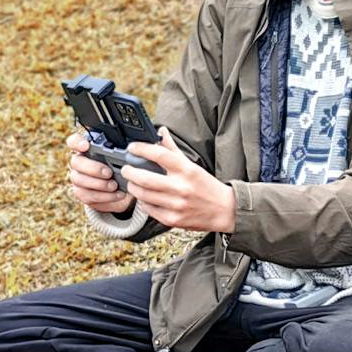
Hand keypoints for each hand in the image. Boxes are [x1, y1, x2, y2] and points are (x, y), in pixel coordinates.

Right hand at [67, 129, 132, 213]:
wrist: (122, 189)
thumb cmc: (121, 168)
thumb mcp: (124, 158)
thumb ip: (123, 152)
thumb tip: (134, 150)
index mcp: (88, 149)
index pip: (74, 141)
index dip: (77, 142)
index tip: (86, 146)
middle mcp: (79, 162)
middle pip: (76, 162)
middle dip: (93, 168)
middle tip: (109, 173)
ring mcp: (78, 178)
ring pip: (79, 180)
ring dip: (99, 184)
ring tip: (114, 185)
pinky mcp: (82, 193)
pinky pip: (87, 195)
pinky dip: (104, 196)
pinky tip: (117, 194)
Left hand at [121, 128, 236, 233]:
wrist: (224, 210)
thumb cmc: (207, 186)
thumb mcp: (192, 165)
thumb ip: (173, 149)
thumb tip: (161, 131)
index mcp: (186, 170)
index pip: (159, 154)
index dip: (141, 149)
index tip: (132, 148)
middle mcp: (181, 187)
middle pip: (144, 178)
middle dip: (129, 172)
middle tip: (127, 169)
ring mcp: (176, 205)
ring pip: (143, 195)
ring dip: (133, 187)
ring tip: (133, 183)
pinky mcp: (172, 219)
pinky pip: (149, 209)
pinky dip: (143, 202)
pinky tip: (145, 197)